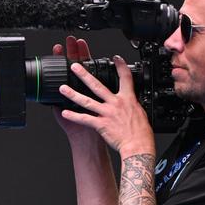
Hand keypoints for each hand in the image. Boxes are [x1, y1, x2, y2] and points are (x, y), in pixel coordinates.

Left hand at [57, 38, 154, 156]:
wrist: (138, 147)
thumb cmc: (141, 133)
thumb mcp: (140, 112)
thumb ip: (131, 104)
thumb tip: (129, 101)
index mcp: (128, 99)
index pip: (125, 77)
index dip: (121, 66)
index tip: (115, 58)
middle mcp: (116, 103)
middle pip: (97, 85)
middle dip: (84, 74)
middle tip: (74, 66)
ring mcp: (107, 113)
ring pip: (86, 100)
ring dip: (73, 94)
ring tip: (62, 88)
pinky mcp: (101, 124)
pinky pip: (84, 119)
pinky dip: (73, 116)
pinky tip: (64, 112)